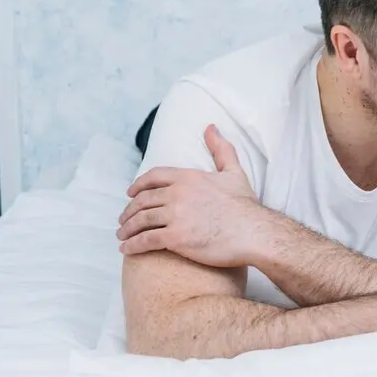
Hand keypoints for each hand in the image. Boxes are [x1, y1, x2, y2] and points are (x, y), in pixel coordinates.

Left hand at [117, 125, 269, 266]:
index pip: (153, 177)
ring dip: (127, 229)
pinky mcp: (175, 238)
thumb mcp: (234, 172)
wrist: (254, 232)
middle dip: (129, 211)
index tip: (130, 194)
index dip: (138, 185)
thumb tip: (210, 127)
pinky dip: (132, 245)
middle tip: (124, 220)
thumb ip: (221, 149)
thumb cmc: (245, 205)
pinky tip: (127, 249)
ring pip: (140, 221)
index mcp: (188, 178)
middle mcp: (177, 194)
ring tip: (122, 236)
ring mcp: (175, 216)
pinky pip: (145, 241)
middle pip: (143, 201)